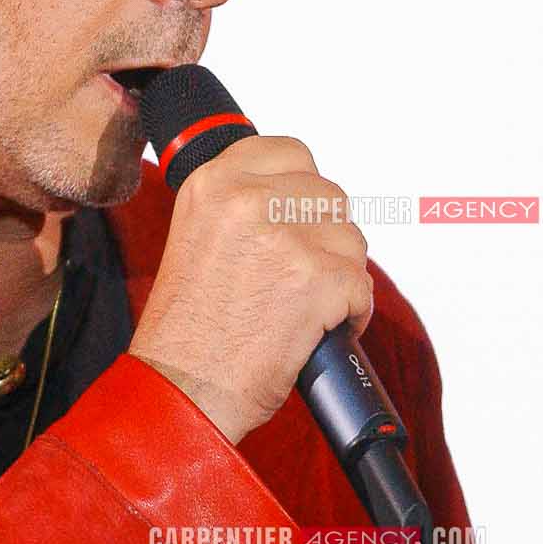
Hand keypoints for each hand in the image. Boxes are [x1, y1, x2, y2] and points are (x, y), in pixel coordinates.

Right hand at [131, 135, 372, 445]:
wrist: (181, 390)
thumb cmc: (188, 332)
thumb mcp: (197, 238)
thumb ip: (241, 206)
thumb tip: (296, 195)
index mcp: (212, 182)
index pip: (291, 153)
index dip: (304, 190)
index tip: (298, 219)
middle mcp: (246, 200)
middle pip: (328, 196)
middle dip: (324, 238)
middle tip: (297, 278)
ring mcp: (285, 238)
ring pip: (351, 239)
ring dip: (340, 275)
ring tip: (303, 308)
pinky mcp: (317, 279)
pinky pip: (361, 286)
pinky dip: (352, 314)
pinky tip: (318, 331)